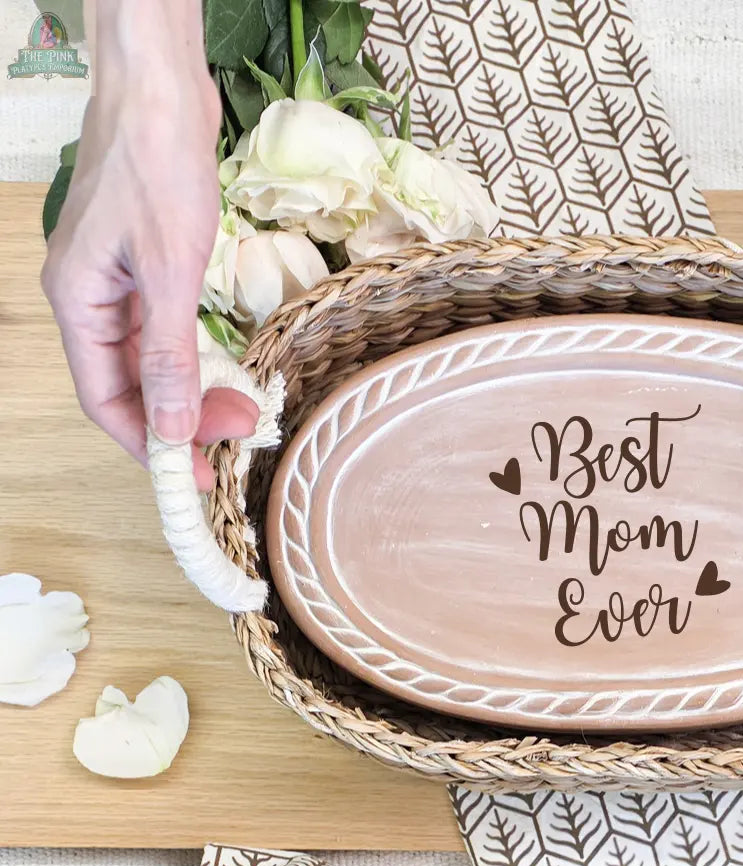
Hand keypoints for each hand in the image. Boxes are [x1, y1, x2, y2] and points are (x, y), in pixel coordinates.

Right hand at [40, 2, 257, 489]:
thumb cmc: (157, 167)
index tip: (198, 477)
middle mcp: (92, 299)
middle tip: (240, 432)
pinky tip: (226, 366)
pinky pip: (166, 330)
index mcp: (79, 303)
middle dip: (183, 417)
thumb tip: (174, 428)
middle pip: (131, 385)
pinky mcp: (148, 266)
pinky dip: (195, 354)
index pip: (106, 400)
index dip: (151, 445)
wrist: (162, 90)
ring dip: (194, 388)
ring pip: (152, 359)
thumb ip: (169, 356)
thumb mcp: (169, 271)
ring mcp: (119, 282)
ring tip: (243, 407)